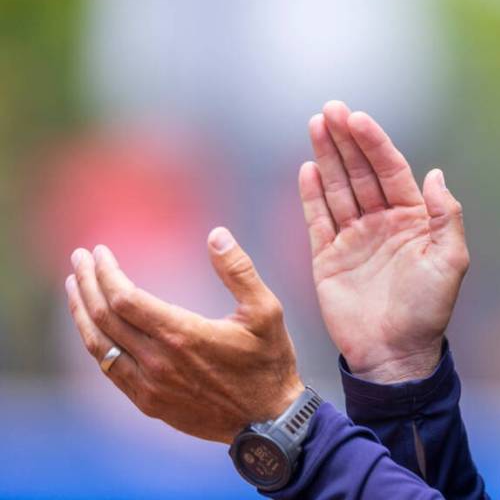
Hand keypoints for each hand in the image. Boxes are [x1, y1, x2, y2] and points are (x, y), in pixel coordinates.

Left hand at [65, 229, 304, 443]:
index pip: (125, 298)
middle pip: (105, 318)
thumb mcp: (266, 311)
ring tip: (74, 286)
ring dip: (82, 312)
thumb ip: (238, 270)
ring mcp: (149, 385)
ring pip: (99, 345)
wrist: (267, 421)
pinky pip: (110, 369)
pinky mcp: (148, 403)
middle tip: (79, 258)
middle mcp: (158, 361)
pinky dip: (95, 342)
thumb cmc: (269, 362)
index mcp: (183, 334)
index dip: (107, 272)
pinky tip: (93, 327)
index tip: (100, 250)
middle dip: (88, 283)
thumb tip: (216, 234)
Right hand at [300, 101, 468, 383]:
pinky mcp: (329, 258)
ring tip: (315, 125)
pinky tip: (308, 168)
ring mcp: (354, 238)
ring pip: (338, 188)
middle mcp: (382, 222)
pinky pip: (318, 219)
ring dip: (327, 157)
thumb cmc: (428, 311)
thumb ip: (446, 215)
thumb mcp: (450, 260)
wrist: (395, 355)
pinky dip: (312, 194)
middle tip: (330, 110)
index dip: (374, 143)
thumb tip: (436, 174)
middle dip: (345, 140)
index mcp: (413, 219)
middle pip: (360, 172)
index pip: (390, 170)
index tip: (357, 118)